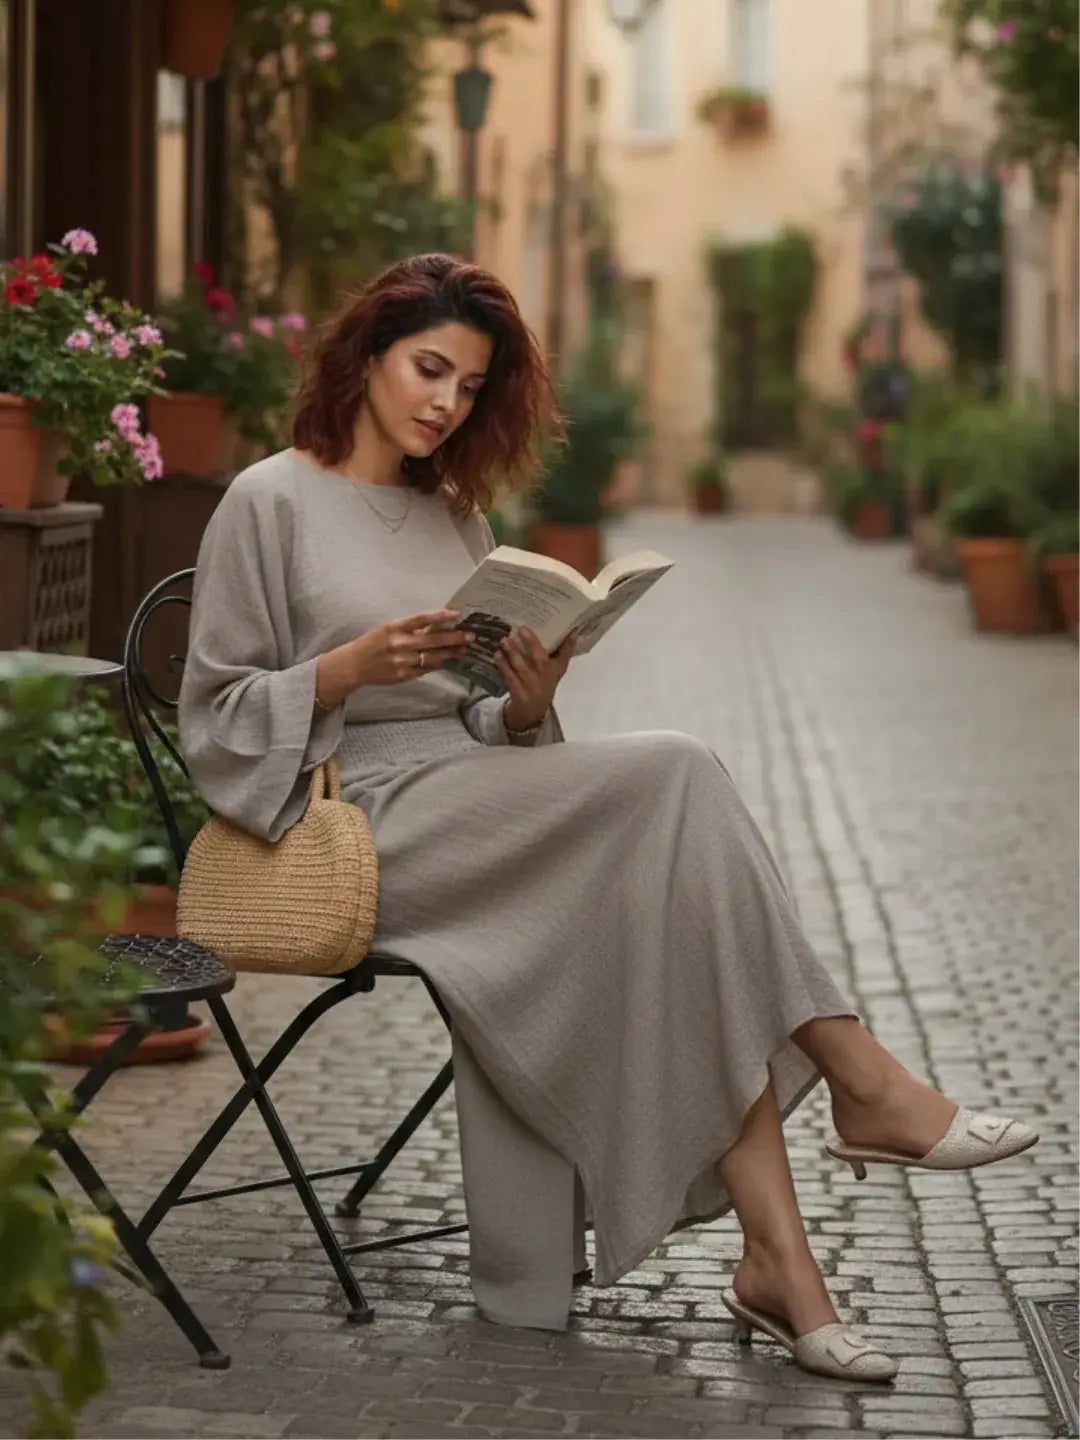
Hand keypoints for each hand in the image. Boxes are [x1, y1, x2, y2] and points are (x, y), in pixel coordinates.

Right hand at [350, 609, 474, 687]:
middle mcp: (399, 644)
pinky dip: (438, 664)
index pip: (421, 619)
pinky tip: (448, 661)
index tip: (456, 614)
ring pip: (432, 657)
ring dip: (450, 653)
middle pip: (432, 640)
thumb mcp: (389, 628)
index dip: (439, 616)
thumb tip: (438, 623)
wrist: (355, 665)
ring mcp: (402, 661)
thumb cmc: (374, 642)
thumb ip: (411, 627)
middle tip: (470, 636)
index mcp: (395, 627)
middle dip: (454, 638)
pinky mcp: (403, 675)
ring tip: (464, 650)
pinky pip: (425, 669)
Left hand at [497, 627, 574, 731]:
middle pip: (540, 659)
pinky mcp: (518, 693)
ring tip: (504, 640)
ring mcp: (531, 687)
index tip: (569, 631)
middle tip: (521, 629)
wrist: (532, 712)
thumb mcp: (556, 671)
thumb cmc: (544, 684)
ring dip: (513, 652)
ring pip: (522, 667)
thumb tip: (573, 632)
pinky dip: (503, 666)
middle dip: (531, 643)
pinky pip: (510, 677)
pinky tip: (497, 655)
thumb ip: (563, 652)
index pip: (564, 656)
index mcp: (555, 671)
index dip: (567, 645)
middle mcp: (545, 678)